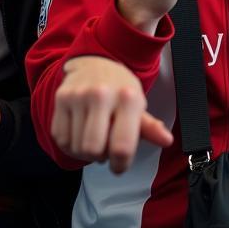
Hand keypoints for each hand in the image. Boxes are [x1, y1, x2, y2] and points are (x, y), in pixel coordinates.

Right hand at [50, 55, 172, 173]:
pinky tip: (81, 134)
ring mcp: (79, 96)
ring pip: (76, 147)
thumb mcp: (138, 103)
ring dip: (86, 152)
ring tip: (95, 138)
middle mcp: (101, 94)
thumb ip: (150, 126)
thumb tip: (167, 140)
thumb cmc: (120, 89)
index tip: (120, 165)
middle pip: (93, 150)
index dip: (120, 164)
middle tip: (106, 149)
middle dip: (101, 157)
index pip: (121, 145)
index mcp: (128, 97)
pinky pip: (61, 139)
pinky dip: (71, 145)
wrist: (94, 63)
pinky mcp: (61, 99)